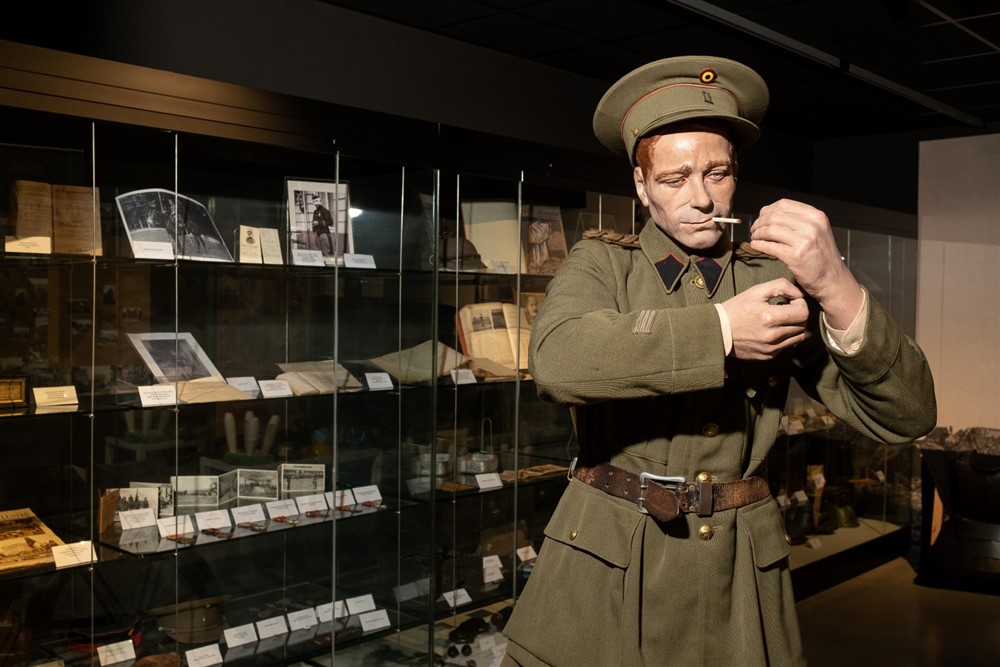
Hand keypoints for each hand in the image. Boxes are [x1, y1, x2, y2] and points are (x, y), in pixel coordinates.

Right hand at [722, 279, 808, 359]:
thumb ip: (781, 286)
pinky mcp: (768, 355)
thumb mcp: (756, 291)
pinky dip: (784, 337)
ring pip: (798, 337)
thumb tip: (799, 294)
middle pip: (802, 325)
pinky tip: (771, 330)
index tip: (792, 301)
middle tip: (785, 309)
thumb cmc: (736, 308)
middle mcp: (773, 335)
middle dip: (797, 315)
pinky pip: (786, 346)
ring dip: (793, 327)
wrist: (718, 331)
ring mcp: (771, 348)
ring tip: (779, 320)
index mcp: (771, 317)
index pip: (803, 312)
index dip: (801, 304)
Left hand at [749, 199, 862, 327]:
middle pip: (775, 216)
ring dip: (757, 234)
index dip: (767, 210)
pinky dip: (759, 245)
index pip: (784, 204)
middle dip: (759, 222)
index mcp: (816, 216)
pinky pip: (770, 246)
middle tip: (754, 229)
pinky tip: (755, 246)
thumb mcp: (817, 231)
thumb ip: (799, 221)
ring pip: (770, 230)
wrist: (833, 280)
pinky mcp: (796, 256)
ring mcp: (805, 241)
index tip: (761, 217)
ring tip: (755, 238)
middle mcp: (812, 226)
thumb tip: (770, 213)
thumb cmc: (821, 257)